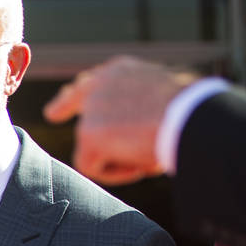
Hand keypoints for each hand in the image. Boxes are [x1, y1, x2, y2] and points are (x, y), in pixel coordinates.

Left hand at [43, 56, 196, 184]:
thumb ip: (140, 110)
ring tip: (151, 154)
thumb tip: (135, 134)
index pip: (94, 81)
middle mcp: (101, 84)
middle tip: (53, 113)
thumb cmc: (192, 111)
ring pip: (94, 147)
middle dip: (64, 106)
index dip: (74, 95)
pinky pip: (91, 166)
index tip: (56, 107)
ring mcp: (91, 109)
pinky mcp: (88, 133)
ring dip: (120, 158)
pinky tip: (138, 165)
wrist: (191, 115)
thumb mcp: (166, 100)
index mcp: (123, 72)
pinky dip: (115, 174)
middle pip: (78, 98)